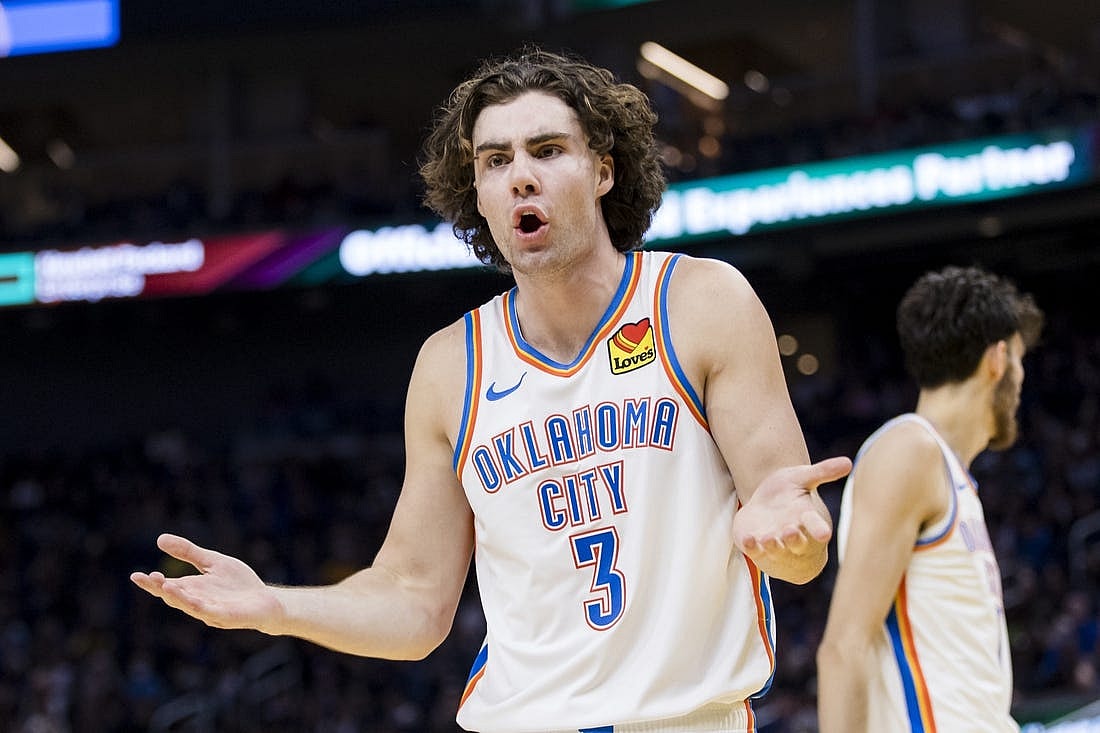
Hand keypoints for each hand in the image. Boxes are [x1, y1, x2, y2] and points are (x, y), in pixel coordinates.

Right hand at [130, 533, 282, 631]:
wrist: (265, 600)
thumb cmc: (237, 584)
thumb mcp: (212, 562)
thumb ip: (188, 552)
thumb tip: (160, 539)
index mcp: (191, 589)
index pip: (167, 586)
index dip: (151, 583)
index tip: (135, 575)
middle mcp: (197, 602)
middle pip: (174, 596)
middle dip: (160, 589)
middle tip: (147, 578)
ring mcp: (211, 611)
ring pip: (189, 605)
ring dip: (177, 597)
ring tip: (164, 585)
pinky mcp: (226, 617)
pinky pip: (210, 612)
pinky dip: (198, 606)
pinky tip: (192, 598)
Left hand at [732, 456, 851, 579]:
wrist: (764, 504)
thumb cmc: (788, 491)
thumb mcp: (803, 477)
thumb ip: (823, 471)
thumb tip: (849, 462)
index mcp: (805, 518)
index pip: (816, 525)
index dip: (819, 529)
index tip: (824, 533)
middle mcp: (792, 534)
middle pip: (797, 542)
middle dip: (794, 539)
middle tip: (790, 532)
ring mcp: (774, 543)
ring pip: (776, 550)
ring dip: (773, 547)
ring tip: (768, 539)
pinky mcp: (755, 547)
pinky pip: (753, 551)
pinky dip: (751, 547)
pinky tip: (748, 540)